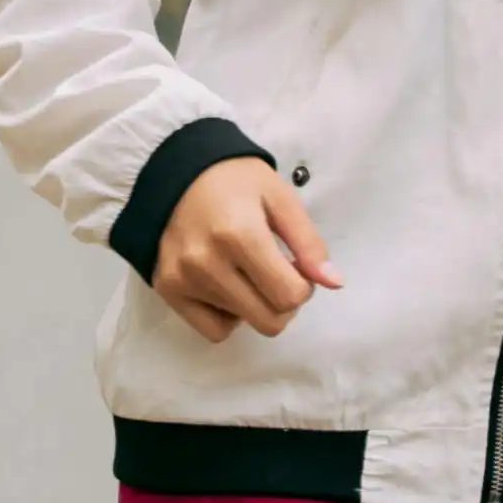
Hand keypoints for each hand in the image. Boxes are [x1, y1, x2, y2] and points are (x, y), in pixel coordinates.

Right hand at [153, 159, 343, 343]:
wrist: (176, 172)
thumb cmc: (235, 181)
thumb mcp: (281, 199)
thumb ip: (309, 243)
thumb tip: (334, 282)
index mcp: (240, 236)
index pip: (289, 295)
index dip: (304, 286)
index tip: (296, 265)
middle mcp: (208, 264)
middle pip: (269, 320)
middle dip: (284, 301)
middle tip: (277, 272)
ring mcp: (184, 280)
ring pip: (243, 324)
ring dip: (257, 305)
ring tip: (249, 271)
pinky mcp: (168, 290)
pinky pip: (213, 330)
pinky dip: (229, 317)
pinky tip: (229, 288)